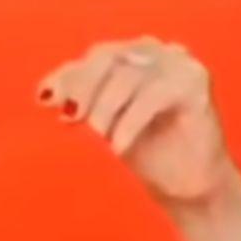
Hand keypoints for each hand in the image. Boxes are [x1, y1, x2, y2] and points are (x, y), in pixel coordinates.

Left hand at [36, 37, 240, 213]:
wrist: (190, 187)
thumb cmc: (148, 155)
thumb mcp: (106, 127)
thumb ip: (84, 105)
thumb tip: (46, 95)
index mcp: (132, 57)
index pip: (95, 58)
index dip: (69, 76)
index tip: (46, 100)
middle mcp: (156, 53)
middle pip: (109, 57)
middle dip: (84, 87)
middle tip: (72, 117)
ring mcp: (178, 63)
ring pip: (129, 74)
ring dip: (106, 108)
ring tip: (98, 138)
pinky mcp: (195, 81)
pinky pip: (154, 95)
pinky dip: (130, 122)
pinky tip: (118, 147)